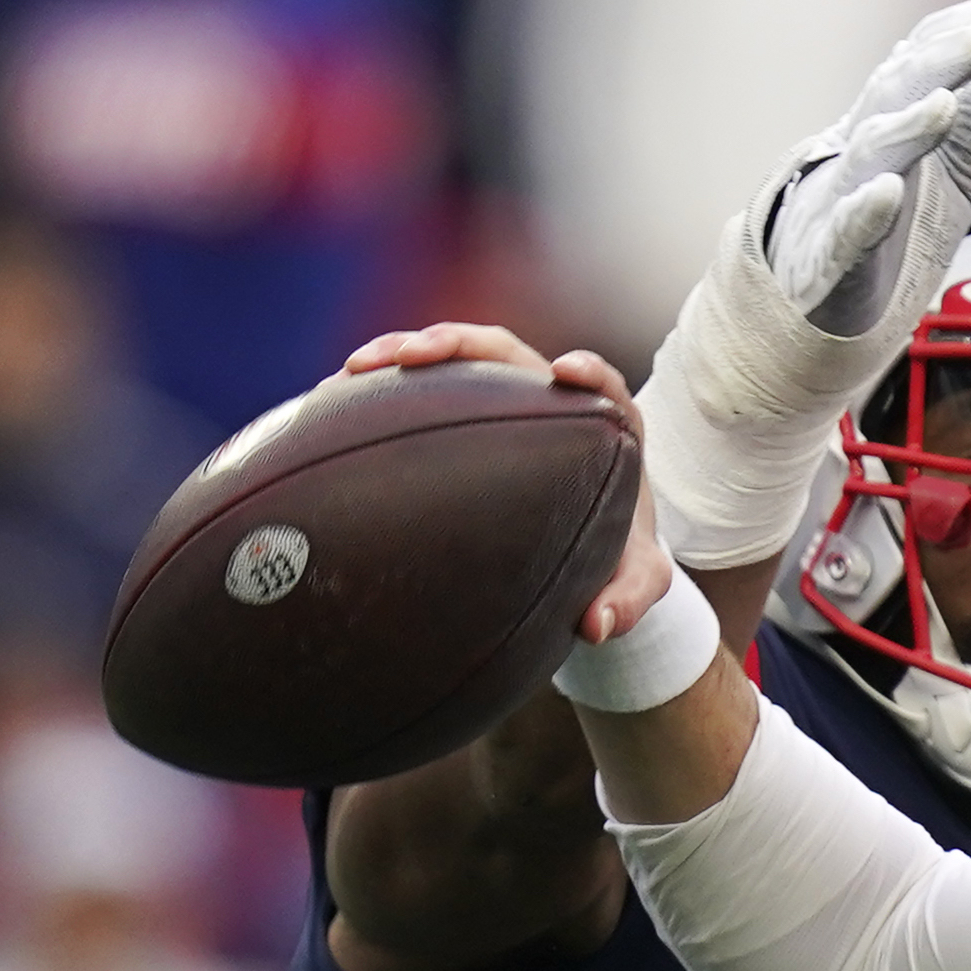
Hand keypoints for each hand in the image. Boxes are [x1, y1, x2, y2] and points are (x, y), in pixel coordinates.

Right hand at [344, 322, 673, 644]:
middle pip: (504, 352)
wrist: (589, 544)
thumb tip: (597, 626)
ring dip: (403, 352)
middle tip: (413, 356)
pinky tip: (335, 401)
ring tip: (355, 369)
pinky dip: (383, 386)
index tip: (566, 371)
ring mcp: (504, 397)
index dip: (588, 372)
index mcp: (604, 426)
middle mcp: (549, 397)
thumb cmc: (617, 555)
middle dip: (457, 344)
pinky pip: (423, 386)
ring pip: (455, 360)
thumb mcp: (635, 580)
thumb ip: (628, 598)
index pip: (602, 384)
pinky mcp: (467, 408)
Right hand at [766, 2, 970, 330]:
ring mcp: (836, 209)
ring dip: (906, 129)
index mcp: (882, 135)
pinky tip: (887, 192)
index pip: (906, 80)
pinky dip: (865, 214)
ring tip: (945, 104)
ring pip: (870, 160)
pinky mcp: (827, 267)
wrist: (804, 308)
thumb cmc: (884, 233)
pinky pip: (845, 238)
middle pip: (889, 102)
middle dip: (932, 67)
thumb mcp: (948, 170)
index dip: (938, 47)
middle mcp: (857, 161)